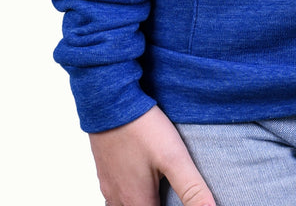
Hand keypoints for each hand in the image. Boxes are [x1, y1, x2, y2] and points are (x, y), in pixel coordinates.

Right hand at [88, 105, 214, 205]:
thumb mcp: (174, 157)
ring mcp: (108, 185)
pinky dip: (129, 193)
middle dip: (156, 205)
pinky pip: (115, 193)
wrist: (109, 101)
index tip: (179, 202)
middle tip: (172, 197)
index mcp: (137, 201)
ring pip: (124, 205)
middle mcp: (118, 199)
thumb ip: (192, 188)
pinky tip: (139, 178)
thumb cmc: (141, 128)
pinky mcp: (104, 171)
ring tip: (157, 192)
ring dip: (142, 201)